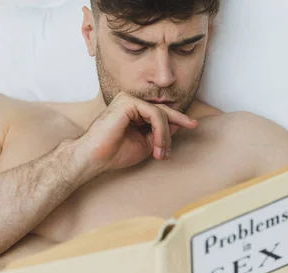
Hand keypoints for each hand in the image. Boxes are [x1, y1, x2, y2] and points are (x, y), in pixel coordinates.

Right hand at [77, 92, 197, 171]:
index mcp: (132, 111)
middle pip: (162, 111)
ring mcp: (128, 100)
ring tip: (161, 152)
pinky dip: (160, 131)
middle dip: (177, 122)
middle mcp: (130, 102)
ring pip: (160, 114)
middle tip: (192, 126)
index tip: (193, 125)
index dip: (177, 119)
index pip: (159, 113)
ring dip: (165, 135)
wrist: (95, 158)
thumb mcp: (145, 144)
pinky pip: (154, 114)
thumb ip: (160, 134)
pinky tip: (158, 145)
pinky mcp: (128, 102)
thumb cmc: (115, 153)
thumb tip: (179, 124)